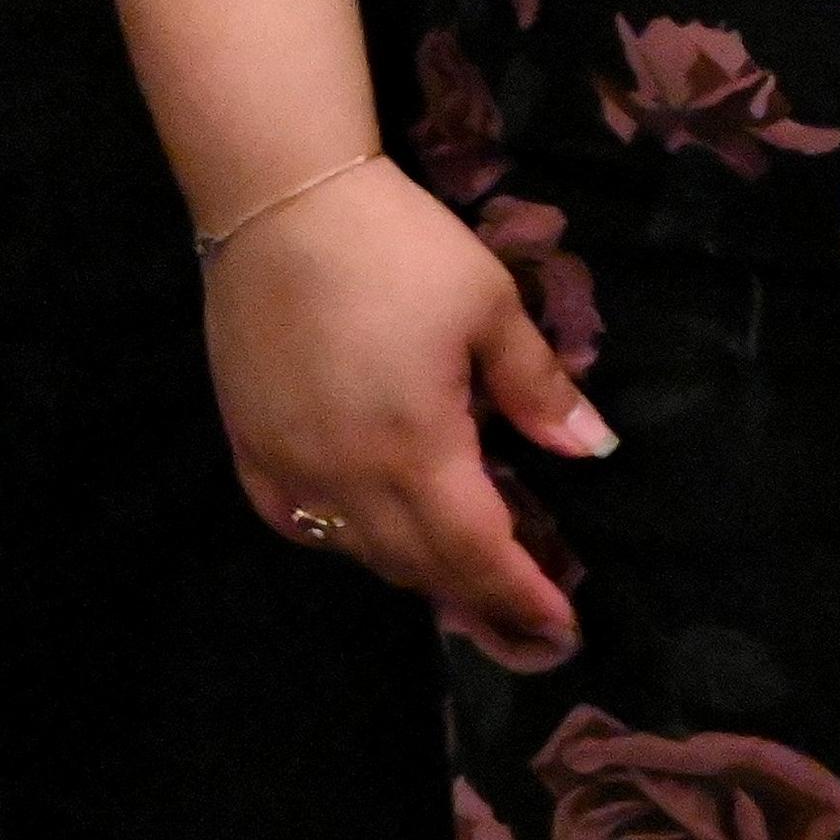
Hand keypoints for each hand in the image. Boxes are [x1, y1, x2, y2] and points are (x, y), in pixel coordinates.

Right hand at [205, 167, 607, 654]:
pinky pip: (301, 525)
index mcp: (415, 451)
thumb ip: (538, 391)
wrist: (281, 206)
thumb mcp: (491, 309)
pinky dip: (348, 542)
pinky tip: (376, 533)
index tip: (562, 633)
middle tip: (527, 626)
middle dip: (479, 603)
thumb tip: (591, 450)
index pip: (476, 553)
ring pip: (360, 552)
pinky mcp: (248, 450)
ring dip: (419, 573)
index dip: (520, 599)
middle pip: (419, 566)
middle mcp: (345, 479)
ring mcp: (287, 470)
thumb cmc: (401, 251)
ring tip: (468, 582)